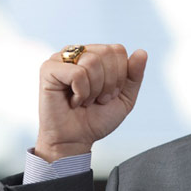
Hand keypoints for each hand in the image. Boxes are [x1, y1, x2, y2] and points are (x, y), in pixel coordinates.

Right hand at [35, 44, 147, 161]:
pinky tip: (73, 101)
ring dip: (94, 89)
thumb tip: (142, 52)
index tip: (109, 94)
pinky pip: (77, 73)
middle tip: (98, 99)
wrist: (76, 141)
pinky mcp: (48, 69)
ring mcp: (60, 59)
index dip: (120, 75)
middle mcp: (77, 53)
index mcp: (94, 55)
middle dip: (109, 83)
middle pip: (106, 52)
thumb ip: (134, 75)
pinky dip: (81, 92)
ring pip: (92, 61)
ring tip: (85, 101)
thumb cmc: (96, 119)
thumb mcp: (124, 98)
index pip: (117, 50)